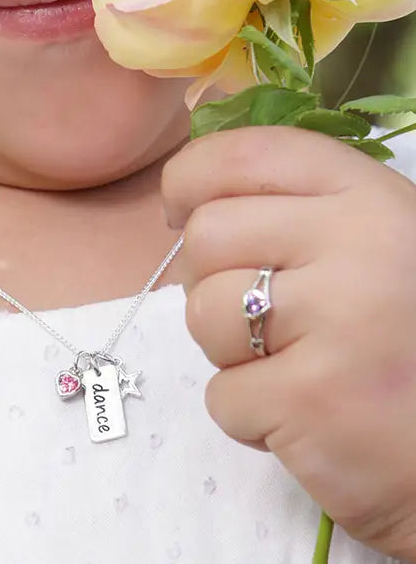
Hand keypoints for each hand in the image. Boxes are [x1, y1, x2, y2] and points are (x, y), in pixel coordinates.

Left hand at [162, 125, 415, 560]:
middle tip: (257, 315)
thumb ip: (302, 209)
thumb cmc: (412, 337)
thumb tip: (193, 200)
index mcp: (371, 196)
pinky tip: (308, 417)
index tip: (181, 211)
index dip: (190, 178)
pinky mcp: (311, 402)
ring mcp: (336, 324)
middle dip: (211, 280)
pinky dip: (251, 416)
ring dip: (229, 351)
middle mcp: (357, 246)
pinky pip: (222, 395)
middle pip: (208, 236)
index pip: (245, 155)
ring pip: (203, 314)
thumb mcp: (380, 241)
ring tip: (293, 367)